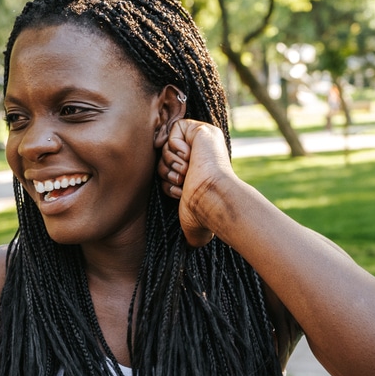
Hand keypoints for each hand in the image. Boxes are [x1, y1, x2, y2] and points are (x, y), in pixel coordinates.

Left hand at [157, 119, 235, 247]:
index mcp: (200, 169)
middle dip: (168, 170)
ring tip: (187, 173)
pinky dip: (176, 147)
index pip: (168, 166)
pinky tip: (190, 159)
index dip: (167, 178)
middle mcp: (201, 152)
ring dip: (172, 163)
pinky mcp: (201, 129)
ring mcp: (202, 139)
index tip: (179, 190)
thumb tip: (191, 246)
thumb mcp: (188, 210)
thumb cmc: (202, 212)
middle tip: (183, 181)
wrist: (210, 200)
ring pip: (166, 144)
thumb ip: (187, 214)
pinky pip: (174, 130)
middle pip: (164, 154)